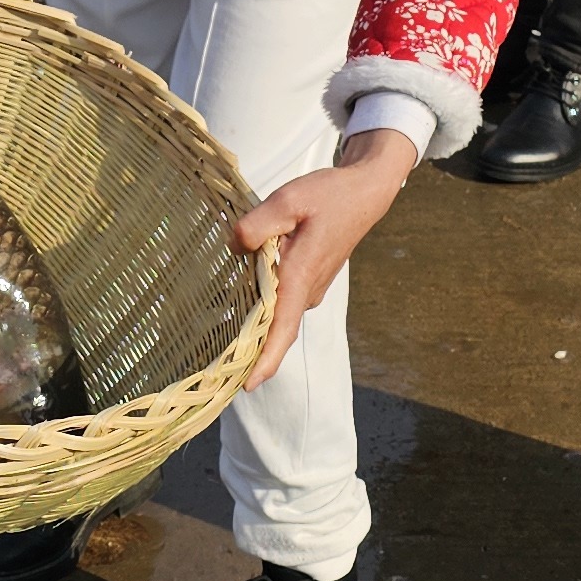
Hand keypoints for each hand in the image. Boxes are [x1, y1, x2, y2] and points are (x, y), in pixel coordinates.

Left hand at [230, 128, 415, 386]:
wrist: (363, 193)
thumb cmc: (328, 196)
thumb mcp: (289, 200)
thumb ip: (258, 225)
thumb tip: (234, 246)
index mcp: (301, 275)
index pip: (282, 329)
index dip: (265, 360)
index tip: (247, 386)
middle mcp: (307, 290)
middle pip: (275, 328)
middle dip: (250, 350)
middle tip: (216, 369)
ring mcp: (311, 288)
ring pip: (278, 312)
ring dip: (255, 324)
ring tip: (220, 339)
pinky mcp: (310, 280)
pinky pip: (283, 299)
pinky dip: (264, 305)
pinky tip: (241, 299)